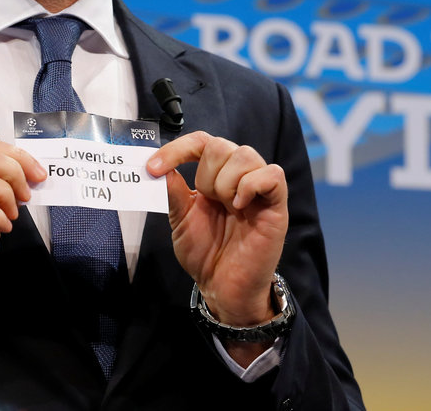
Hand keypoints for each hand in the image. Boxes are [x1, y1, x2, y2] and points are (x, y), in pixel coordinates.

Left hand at [147, 132, 287, 327]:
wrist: (222, 288)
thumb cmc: (205, 254)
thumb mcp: (180, 219)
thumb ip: (172, 191)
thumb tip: (158, 167)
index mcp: (215, 177)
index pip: (202, 142)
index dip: (178, 148)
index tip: (153, 168)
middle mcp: (239, 178)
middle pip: (222, 145)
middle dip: (206, 174)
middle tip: (208, 202)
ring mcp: (259, 191)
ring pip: (246, 155)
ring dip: (226, 181)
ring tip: (226, 207)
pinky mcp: (277, 206)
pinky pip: (272, 175)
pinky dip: (252, 185)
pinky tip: (239, 205)